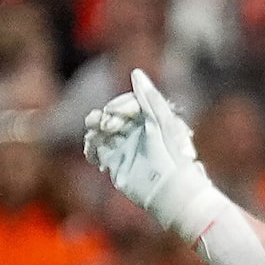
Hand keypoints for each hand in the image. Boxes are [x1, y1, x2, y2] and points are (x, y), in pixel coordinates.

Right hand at [83, 69, 222, 241]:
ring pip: (101, 132)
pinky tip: (91, 150)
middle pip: (112, 117)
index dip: (118, 106)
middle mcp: (137, 132)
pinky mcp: (117, 164)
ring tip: (94, 135)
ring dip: (94, 131)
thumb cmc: (173, 156)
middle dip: (104, 118)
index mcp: (150, 120)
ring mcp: (125, 148)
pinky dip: (91, 148)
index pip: (127, 105)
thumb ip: (150, 97)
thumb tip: (136, 73)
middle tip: (106, 126)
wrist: (172, 191)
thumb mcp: (163, 121)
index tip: (112, 113)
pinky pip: (97, 151)